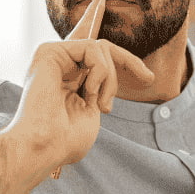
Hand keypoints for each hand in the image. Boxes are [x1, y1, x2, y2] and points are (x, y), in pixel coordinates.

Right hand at [6, 0, 154, 172]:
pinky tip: (88, 91)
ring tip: (99, 103)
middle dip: (130, 61)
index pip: (99, 59)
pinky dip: (99, 70)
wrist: (46, 145)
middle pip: (103, 48)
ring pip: (100, 48)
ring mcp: (53, 58)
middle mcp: (59, 66)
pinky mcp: (48, 52)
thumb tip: (107, 68)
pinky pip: (91, 47)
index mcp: (68, 80)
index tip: (149, 78)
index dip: (126, 61)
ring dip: (110, 77)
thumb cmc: (66, 140)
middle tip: (147, 79)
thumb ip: (99, 88)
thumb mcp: (92, 110)